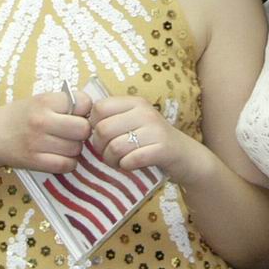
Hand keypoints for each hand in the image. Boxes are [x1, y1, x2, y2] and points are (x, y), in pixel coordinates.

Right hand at [0, 89, 93, 173]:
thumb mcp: (41, 100)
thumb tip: (95, 112)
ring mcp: (37, 142)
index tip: (77, 114)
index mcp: (45, 101)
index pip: (84, 103)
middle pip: (83, 129)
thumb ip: (66, 103)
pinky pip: (65, 165)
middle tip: (74, 132)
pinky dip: (68, 163)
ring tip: (63, 144)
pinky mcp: (34, 161)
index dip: (85, 110)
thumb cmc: (23, 116)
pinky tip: (60, 156)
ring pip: (76, 149)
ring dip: (75, 149)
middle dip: (83, 132)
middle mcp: (41, 120)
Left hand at [90, 96, 210, 184]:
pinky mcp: (163, 149)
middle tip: (108, 154)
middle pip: (103, 129)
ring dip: (112, 160)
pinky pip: (131, 160)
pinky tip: (131, 166)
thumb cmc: (154, 141)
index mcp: (135, 102)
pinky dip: (126, 166)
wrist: (187, 157)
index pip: (99, 108)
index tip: (101, 137)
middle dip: (100, 147)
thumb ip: (113, 119)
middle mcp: (145, 112)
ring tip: (119, 162)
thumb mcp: (135, 123)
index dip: (92, 126)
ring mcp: (155, 130)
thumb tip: (81, 125)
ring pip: (115, 146)